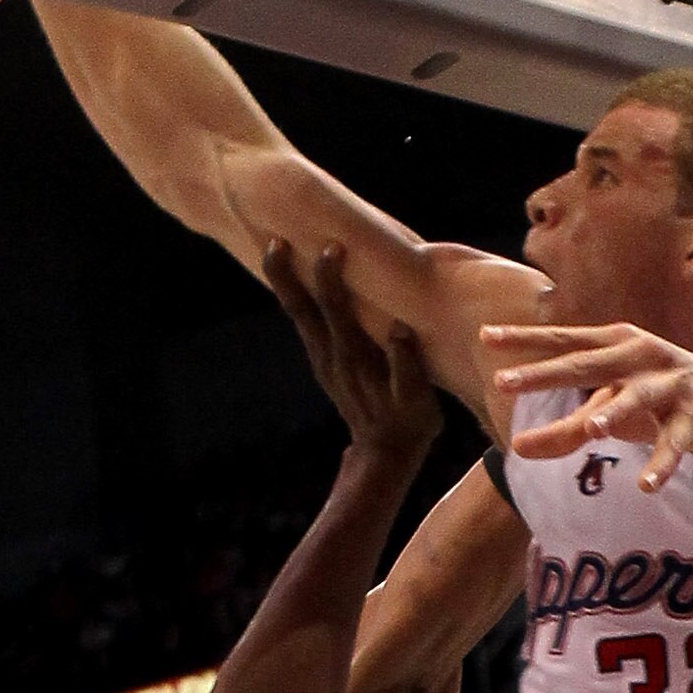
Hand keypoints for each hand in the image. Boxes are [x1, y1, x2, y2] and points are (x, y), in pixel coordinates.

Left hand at [266, 241, 440, 459]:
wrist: (383, 454)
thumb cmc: (409, 424)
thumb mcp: (418, 402)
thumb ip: (409, 367)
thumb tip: (399, 329)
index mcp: (354, 357)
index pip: (336, 309)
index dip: (330, 277)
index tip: (333, 247)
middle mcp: (330, 355)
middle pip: (301, 308)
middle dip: (287, 273)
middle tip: (274, 238)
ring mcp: (322, 359)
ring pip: (297, 313)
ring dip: (284, 280)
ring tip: (274, 245)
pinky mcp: (322, 361)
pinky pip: (303, 321)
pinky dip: (295, 295)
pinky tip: (293, 276)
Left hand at [485, 322, 692, 490]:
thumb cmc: (660, 401)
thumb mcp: (612, 411)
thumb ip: (566, 430)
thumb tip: (517, 450)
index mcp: (616, 345)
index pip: (563, 341)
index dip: (525, 340)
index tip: (485, 338)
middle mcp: (640, 356)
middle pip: (587, 365)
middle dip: (545, 373)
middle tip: (505, 382)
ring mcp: (671, 384)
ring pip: (638, 397)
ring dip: (616, 411)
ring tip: (593, 428)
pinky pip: (676, 442)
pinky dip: (662, 464)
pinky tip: (646, 485)